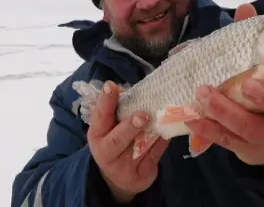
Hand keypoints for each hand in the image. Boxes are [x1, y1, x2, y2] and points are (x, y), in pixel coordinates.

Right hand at [87, 80, 169, 202]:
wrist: (119, 178)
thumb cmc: (116, 140)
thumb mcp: (110, 127)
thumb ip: (118, 109)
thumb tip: (128, 89)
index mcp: (97, 135)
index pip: (99, 117)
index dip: (105, 101)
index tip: (111, 85)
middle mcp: (106, 153)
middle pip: (116, 140)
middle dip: (129, 127)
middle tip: (142, 115)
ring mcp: (123, 167)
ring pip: (139, 149)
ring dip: (151, 134)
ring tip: (160, 121)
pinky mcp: (141, 176)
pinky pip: (154, 157)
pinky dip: (161, 143)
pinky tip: (166, 134)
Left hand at [185, 3, 263, 165]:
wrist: (262, 140)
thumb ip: (256, 40)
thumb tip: (245, 7)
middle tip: (248, 84)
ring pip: (253, 129)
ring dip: (227, 112)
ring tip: (203, 93)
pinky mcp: (246, 149)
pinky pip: (228, 142)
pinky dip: (209, 130)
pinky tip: (193, 118)